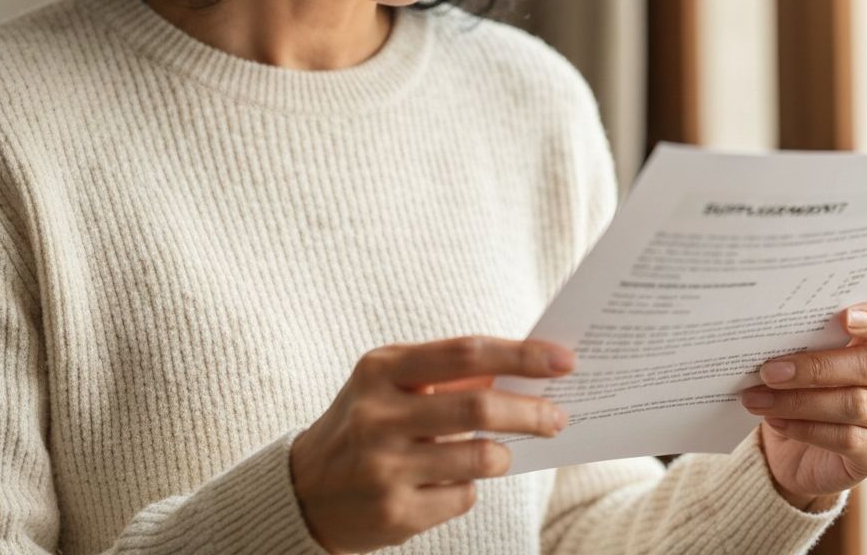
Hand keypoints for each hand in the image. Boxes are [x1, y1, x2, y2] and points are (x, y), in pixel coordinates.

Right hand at [288, 335, 573, 553]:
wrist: (304, 488)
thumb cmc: (365, 420)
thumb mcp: (391, 383)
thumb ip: (448, 374)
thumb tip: (522, 373)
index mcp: (381, 369)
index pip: (464, 353)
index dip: (520, 355)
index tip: (563, 360)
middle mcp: (378, 415)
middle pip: (478, 408)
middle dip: (530, 412)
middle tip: (558, 416)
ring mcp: (384, 468)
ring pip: (478, 458)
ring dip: (502, 454)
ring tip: (502, 452)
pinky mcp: (394, 513)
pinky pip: (462, 497)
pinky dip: (469, 486)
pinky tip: (448, 481)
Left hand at [740, 300, 866, 509]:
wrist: (801, 450)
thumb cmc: (802, 388)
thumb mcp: (800, 360)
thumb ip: (798, 342)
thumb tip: (763, 334)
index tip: (845, 316)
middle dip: (813, 367)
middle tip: (768, 371)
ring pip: (853, 405)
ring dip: (798, 401)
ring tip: (757, 398)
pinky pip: (847, 438)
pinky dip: (805, 428)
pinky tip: (776, 421)